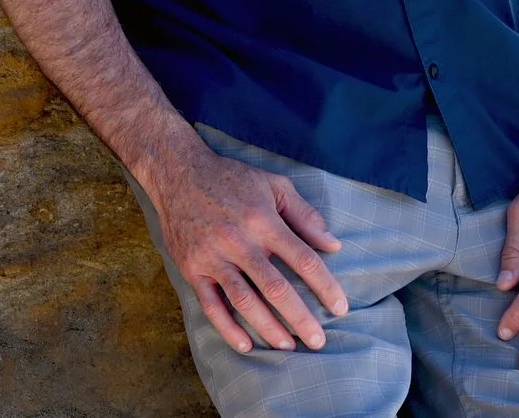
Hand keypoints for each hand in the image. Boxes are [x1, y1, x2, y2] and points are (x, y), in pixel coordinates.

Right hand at [136, 133, 349, 352]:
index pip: (303, 259)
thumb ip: (305, 214)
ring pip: (243, 300)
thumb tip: (334, 245)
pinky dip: (227, 327)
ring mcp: (212, 256)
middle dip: (300, 318)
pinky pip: (210, 304)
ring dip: (268, 328)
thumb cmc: (232, 179)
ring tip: (289, 346)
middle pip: (275, 287)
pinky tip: (246, 345)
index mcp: (262, 220)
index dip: (325, 286)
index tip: (340, 308)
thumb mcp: (273, 184)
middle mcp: (237, 240)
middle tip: (318, 341)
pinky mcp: (192, 268)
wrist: (178, 173)